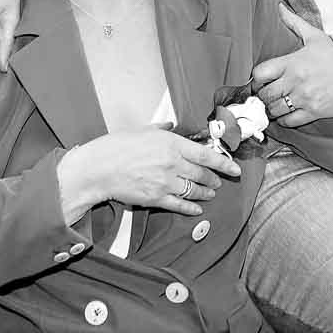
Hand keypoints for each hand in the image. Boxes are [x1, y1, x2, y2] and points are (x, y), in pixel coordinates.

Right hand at [55, 129, 243, 224]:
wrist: (98, 169)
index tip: (234, 168)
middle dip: (214, 179)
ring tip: (211, 193)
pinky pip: (180, 205)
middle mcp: (172, 164)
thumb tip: (172, 125)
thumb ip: (161, 128)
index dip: (223, 163)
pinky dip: (191, 207)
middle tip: (220, 181)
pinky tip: (197, 208)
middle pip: (202, 174)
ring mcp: (165, 183)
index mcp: (171, 143)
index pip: (205, 154)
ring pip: (194, 190)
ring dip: (205, 193)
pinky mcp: (156, 198)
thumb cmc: (116, 146)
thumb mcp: (142, 130)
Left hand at [254, 6, 332, 127]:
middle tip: (265, 94)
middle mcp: (296, 81)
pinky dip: (284, 120)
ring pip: (274, 110)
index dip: (256, 79)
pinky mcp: (314, 112)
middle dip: (262, 96)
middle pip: (265, 94)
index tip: (260, 80)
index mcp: (293, 62)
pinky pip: (289, 122)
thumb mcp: (316, 36)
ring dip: (271, 108)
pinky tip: (286, 113)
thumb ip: (294, 22)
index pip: (261, 73)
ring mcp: (305, 98)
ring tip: (274, 104)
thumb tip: (279, 6)